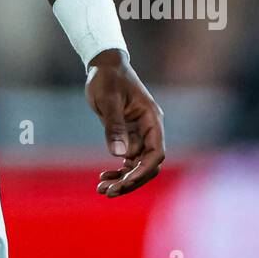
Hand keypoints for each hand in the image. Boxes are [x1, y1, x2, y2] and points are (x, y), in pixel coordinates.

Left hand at [85, 50, 164, 196]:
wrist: (103, 65)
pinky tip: (103, 177)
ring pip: (137, 165)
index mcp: (151, 119)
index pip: (156, 152)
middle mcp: (149, 129)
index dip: (143, 170)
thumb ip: (114, 126)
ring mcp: (139, 134)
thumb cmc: (107, 78)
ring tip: (102, 190)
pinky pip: (128, 160)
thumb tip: (119, 154)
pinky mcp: (129, 135)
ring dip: (123, 180)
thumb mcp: (107, 100)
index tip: (126, 182)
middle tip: (108, 192)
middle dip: (131, 181)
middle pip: (147, 164)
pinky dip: (118, 170)